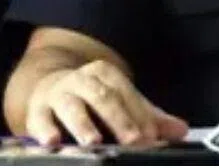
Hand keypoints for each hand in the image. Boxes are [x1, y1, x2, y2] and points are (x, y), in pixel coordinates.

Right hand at [25, 59, 188, 145]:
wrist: (48, 88)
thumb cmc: (91, 100)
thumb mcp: (119, 103)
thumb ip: (148, 118)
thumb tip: (181, 130)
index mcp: (105, 75)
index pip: (126, 92)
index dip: (140, 114)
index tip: (151, 135)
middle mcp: (82, 80)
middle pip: (103, 97)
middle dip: (119, 119)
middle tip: (132, 140)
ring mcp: (58, 94)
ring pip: (72, 106)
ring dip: (83, 125)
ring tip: (93, 142)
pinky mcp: (37, 111)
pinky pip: (40, 120)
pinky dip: (45, 130)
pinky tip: (52, 142)